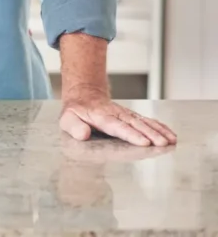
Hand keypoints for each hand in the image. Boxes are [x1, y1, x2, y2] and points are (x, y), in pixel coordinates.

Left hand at [59, 84, 176, 146]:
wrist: (84, 95)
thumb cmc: (76, 112)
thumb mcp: (67, 119)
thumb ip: (74, 126)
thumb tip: (83, 134)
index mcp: (101, 116)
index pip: (117, 126)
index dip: (131, 134)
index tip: (144, 142)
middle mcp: (116, 114)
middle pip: (135, 124)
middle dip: (150, 134)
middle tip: (163, 144)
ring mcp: (125, 114)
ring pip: (143, 122)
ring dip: (158, 131)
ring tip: (171, 141)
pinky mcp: (131, 116)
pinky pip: (147, 120)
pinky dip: (160, 126)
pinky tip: (171, 134)